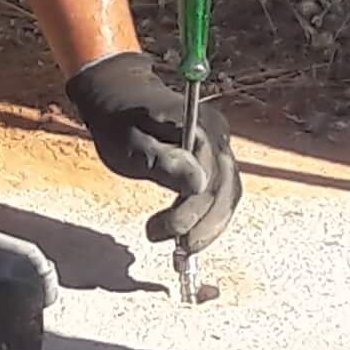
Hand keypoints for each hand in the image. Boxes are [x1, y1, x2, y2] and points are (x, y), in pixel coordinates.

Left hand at [66, 51, 241, 253]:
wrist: (120, 97)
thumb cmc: (119, 120)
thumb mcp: (129, 142)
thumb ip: (162, 161)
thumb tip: (197, 183)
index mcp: (199, 127)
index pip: (208, 178)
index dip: (190, 211)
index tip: (159, 230)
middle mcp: (218, 136)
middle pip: (226, 188)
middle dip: (204, 226)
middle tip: (178, 251)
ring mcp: (220, 148)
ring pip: (229, 195)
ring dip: (211, 227)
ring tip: (183, 251)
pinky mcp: (215, 161)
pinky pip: (223, 194)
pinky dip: (211, 219)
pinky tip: (191, 236)